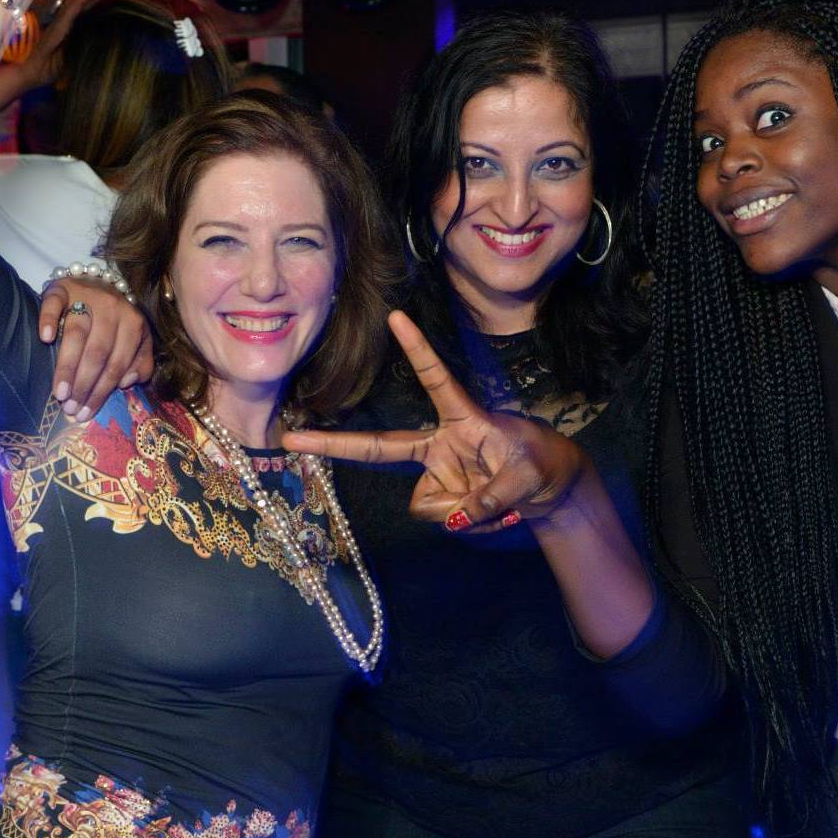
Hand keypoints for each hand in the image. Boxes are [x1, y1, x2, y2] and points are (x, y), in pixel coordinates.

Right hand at [0, 0, 110, 122]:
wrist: (31, 72)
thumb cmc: (48, 69)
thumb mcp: (72, 58)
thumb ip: (81, 48)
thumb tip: (100, 47)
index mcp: (67, 26)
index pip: (81, 8)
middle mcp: (64, 20)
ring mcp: (61, 20)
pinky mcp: (60, 23)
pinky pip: (74, 7)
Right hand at [39, 278, 152, 421]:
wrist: (98, 282)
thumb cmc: (115, 321)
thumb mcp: (136, 339)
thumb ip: (139, 361)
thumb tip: (127, 382)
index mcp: (134, 324)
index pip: (118, 362)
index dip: (102, 390)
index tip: (86, 412)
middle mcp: (113, 309)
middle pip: (97, 352)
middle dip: (84, 384)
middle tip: (70, 407)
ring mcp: (87, 296)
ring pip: (76, 333)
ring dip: (66, 365)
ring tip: (59, 392)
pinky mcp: (62, 288)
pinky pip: (53, 303)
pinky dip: (48, 320)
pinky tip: (45, 339)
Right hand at [281, 310, 591, 531]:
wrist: (549, 486)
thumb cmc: (539, 464)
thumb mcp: (526, 478)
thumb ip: (491, 499)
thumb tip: (454, 518)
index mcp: (462, 418)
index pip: (436, 379)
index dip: (417, 349)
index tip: (396, 315)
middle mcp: (440, 442)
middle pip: (380, 444)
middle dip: (335, 444)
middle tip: (289, 440)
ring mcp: (436, 471)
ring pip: (429, 504)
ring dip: (464, 511)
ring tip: (498, 504)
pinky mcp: (440, 496)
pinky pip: (440, 517)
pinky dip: (465, 522)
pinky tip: (487, 514)